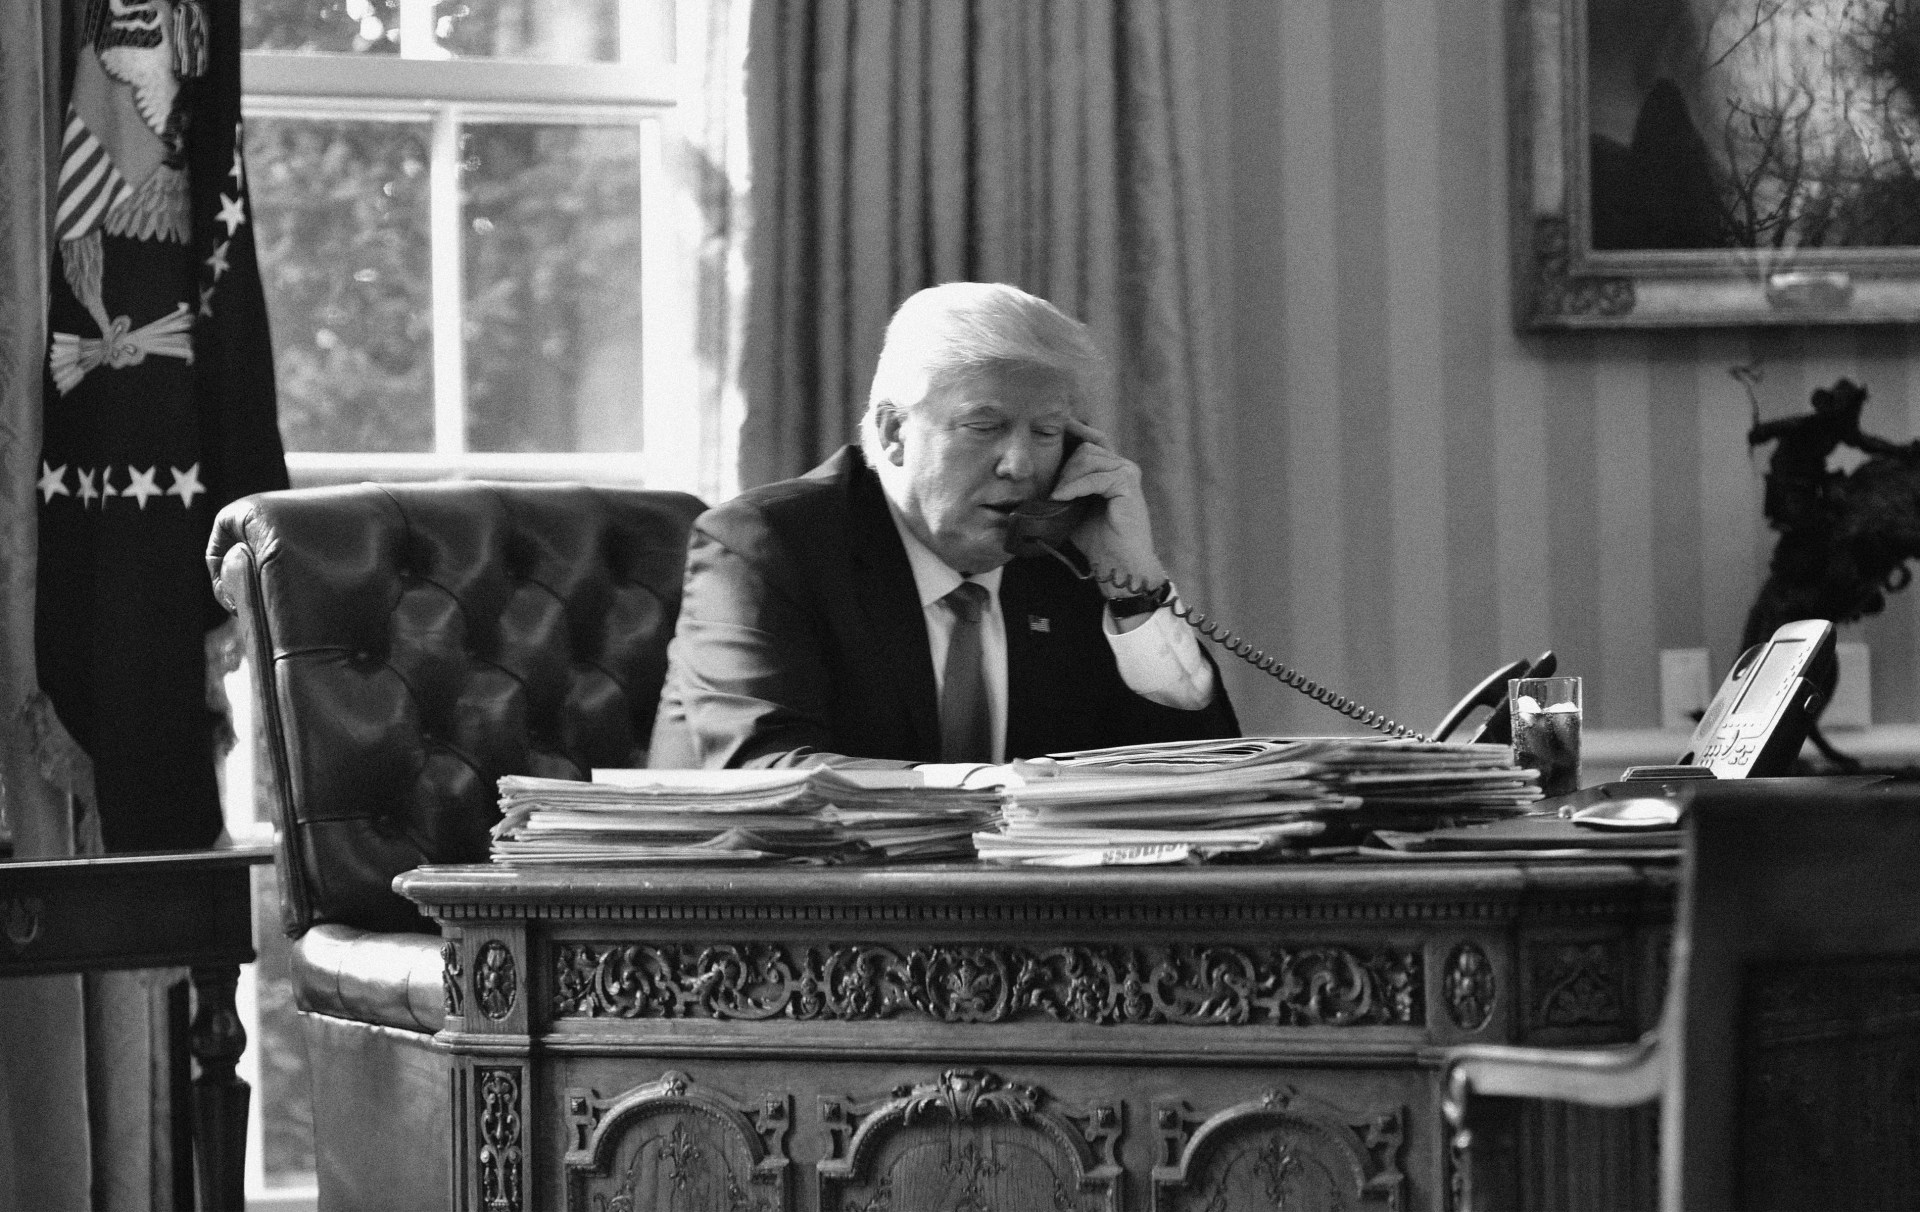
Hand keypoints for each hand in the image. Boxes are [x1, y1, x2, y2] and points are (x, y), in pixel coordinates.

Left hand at [1052, 419, 1169, 593]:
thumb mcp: (1072, 509)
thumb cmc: (1096, 540)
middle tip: (1051, 491)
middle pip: (1084, 448)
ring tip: (1056, 497)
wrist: (1118, 564)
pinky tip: (1061, 498)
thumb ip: (1061, 489)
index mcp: (1111, 468)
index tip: (1042, 441)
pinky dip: (1074, 487)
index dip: (1068, 437)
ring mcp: (1127, 472)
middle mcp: (1121, 466)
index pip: (1088, 439)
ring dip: (1066, 478)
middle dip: (1062, 466)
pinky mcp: (1128, 484)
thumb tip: (1031, 478)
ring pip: (1087, 459)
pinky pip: (1094, 478)